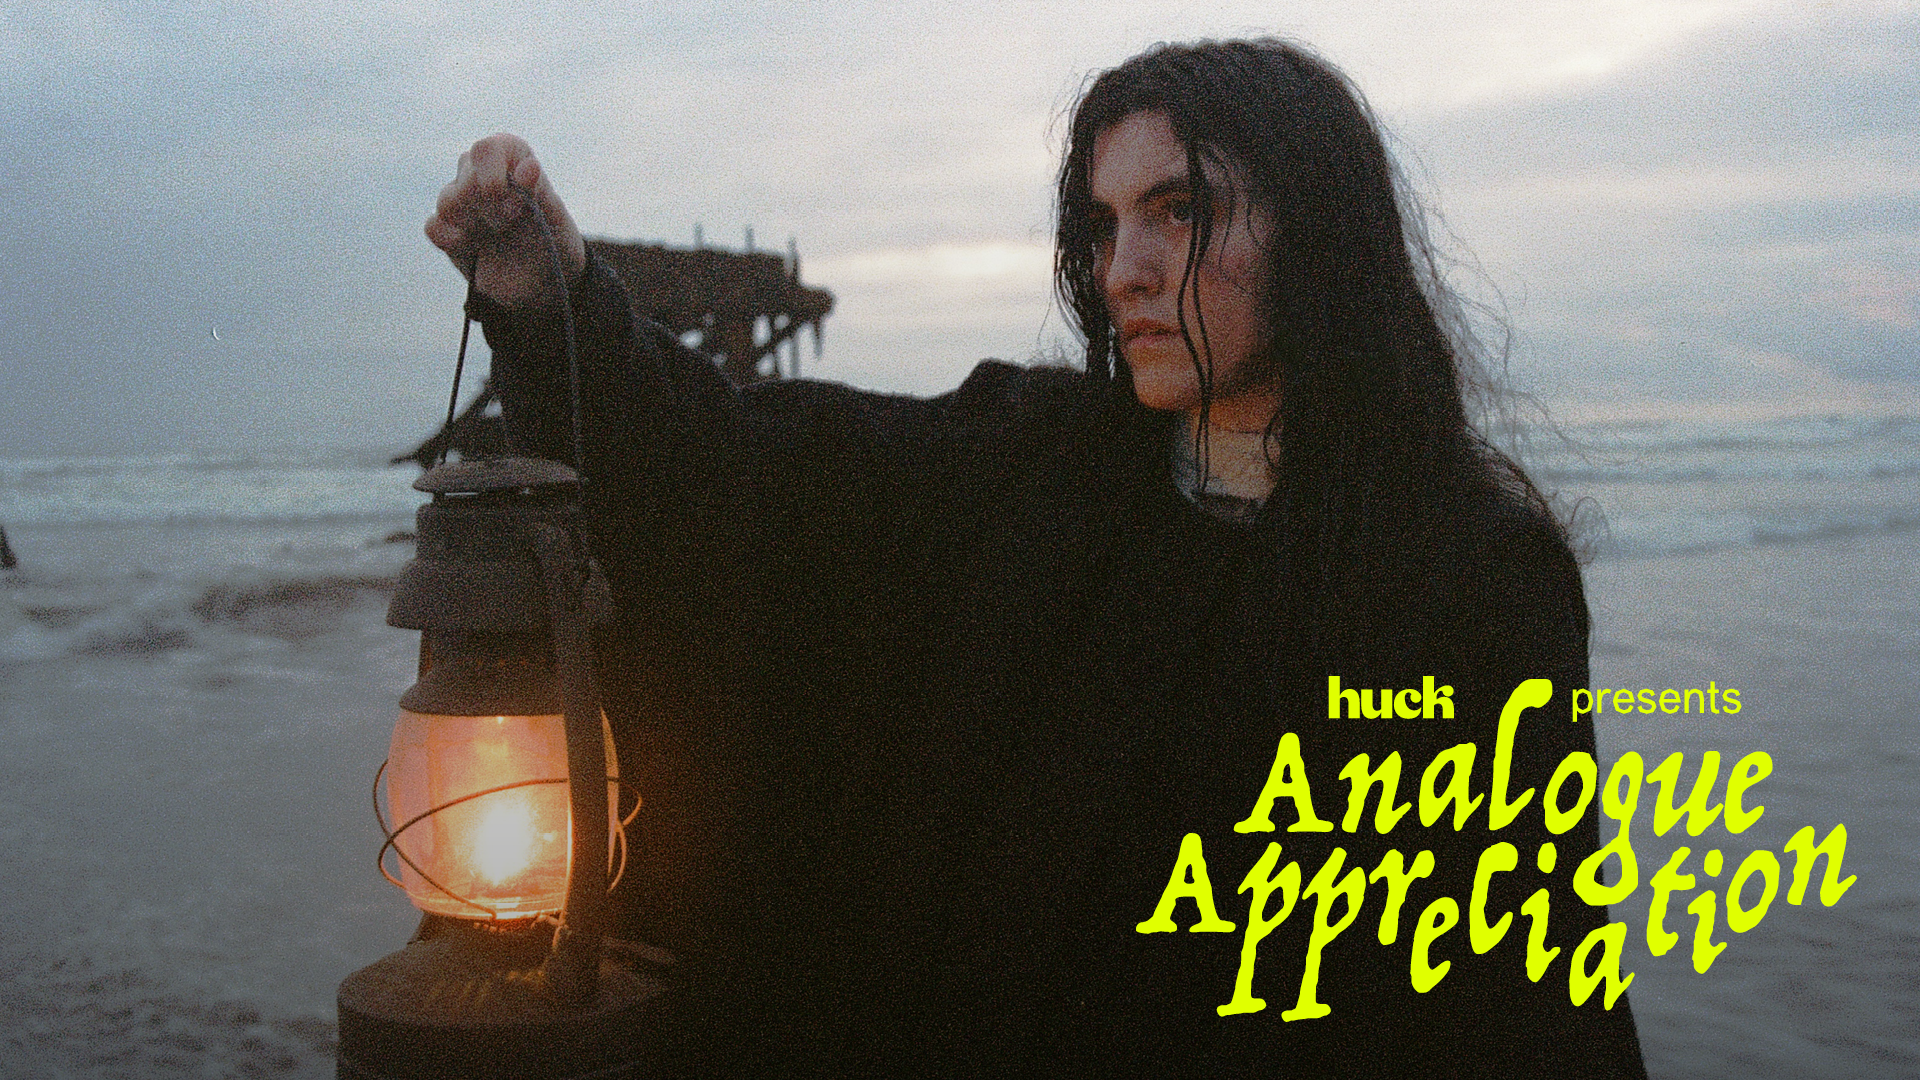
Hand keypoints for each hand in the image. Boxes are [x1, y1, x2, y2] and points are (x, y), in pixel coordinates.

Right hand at [425, 133, 587, 308]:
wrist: (543, 279)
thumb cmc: (553, 240)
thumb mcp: (555, 218)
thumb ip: (539, 192)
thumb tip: (530, 165)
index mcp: (510, 157)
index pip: (488, 149)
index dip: (496, 175)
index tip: (516, 204)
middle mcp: (480, 171)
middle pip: (465, 177)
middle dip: (491, 207)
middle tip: (511, 223)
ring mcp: (460, 199)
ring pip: (447, 202)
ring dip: (474, 224)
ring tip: (498, 234)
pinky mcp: (447, 228)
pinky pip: (434, 227)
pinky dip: (452, 240)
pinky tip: (474, 248)